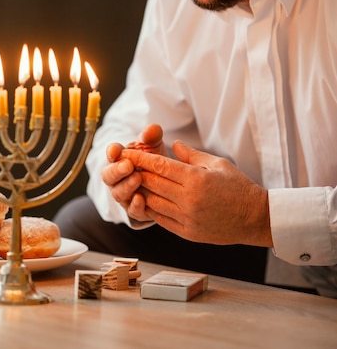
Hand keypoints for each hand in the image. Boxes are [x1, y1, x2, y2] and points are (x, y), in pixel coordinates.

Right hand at [101, 124, 165, 221]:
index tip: (115, 150)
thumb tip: (154, 128)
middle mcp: (116, 178)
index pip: (111, 155)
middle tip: (128, 165)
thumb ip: (151, 137)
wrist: (163, 180)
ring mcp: (124, 194)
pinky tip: (141, 199)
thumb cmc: (152, 159)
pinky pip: (131, 210)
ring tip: (138, 178)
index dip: (112, 152)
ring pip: (119, 193)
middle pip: (109, 176)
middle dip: (117, 171)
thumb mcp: (152, 146)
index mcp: (118, 159)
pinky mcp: (135, 209)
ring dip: (127, 186)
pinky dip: (135, 205)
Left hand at [120, 140, 272, 246]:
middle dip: (134, 172)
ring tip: (130, 181)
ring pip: (152, 202)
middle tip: (122, 164)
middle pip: (151, 183)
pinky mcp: (187, 233)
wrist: (255, 218)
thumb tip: (174, 145)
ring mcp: (187, 218)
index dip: (139, 158)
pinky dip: (150, 208)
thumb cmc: (238, 186)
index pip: (159, 166)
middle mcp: (188, 200)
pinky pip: (161, 219)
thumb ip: (192, 155)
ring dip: (139, 191)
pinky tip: (144, 200)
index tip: (126, 151)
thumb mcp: (217, 163)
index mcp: (196, 179)